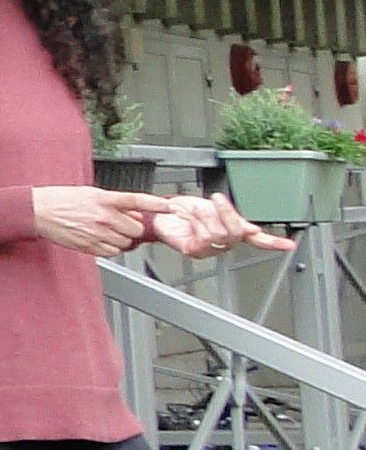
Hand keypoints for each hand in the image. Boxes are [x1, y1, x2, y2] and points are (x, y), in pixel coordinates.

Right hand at [31, 185, 170, 257]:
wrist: (37, 211)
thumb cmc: (61, 199)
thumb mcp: (90, 193)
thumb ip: (114, 203)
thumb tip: (134, 213)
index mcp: (103, 199)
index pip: (137, 200)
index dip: (156, 204)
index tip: (169, 207)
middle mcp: (103, 216)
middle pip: (134, 229)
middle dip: (131, 228)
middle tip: (120, 224)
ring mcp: (96, 232)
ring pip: (125, 243)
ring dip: (121, 239)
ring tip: (105, 231)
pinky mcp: (89, 246)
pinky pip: (111, 252)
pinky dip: (110, 248)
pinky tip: (99, 239)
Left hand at [147, 193, 295, 260]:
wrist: (160, 212)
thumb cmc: (185, 210)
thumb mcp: (215, 209)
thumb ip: (235, 219)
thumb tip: (255, 231)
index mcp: (231, 231)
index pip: (256, 240)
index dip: (273, 242)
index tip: (289, 245)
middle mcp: (222, 243)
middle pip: (237, 233)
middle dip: (226, 213)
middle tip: (216, 200)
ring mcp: (208, 249)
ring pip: (220, 234)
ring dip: (207, 216)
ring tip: (197, 210)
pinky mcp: (193, 250)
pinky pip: (204, 238)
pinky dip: (198, 223)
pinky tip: (191, 219)